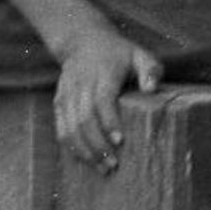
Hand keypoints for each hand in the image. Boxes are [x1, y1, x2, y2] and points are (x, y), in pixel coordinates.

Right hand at [52, 25, 158, 171]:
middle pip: (84, 119)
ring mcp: (67, 94)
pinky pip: (61, 128)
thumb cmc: (118, 53)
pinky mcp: (59, 102)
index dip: (109, 122)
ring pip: (70, 127)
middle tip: (113, 165)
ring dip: (84, 151)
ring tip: (101, 169)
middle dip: (97, 145)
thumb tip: (152, 89)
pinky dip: (71, 146)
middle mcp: (81, 85)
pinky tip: (85, 160)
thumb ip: (150, 69)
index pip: (102, 100)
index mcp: (103, 73)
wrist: (81, 41)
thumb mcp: (139, 54)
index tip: (120, 141)